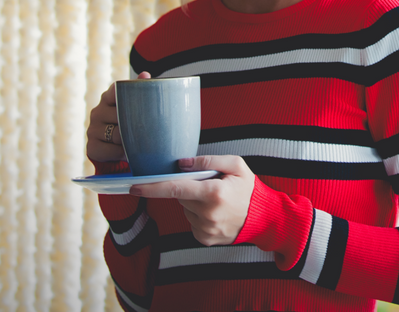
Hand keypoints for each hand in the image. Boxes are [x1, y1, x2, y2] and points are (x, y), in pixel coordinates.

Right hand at [86, 71, 150, 162]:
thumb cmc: (131, 125)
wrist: (119, 152)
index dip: (130, 98)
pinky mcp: (91, 147)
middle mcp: (97, 111)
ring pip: (117, 135)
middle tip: (149, 130)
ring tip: (141, 144)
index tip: (142, 105)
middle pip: (120, 116)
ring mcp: (92, 129)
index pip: (117, 91)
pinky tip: (128, 154)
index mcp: (108, 97)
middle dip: (135, 125)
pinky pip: (110, 151)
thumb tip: (145, 75)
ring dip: (130, 142)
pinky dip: (122, 154)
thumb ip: (140, 90)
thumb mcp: (136, 107)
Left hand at [130, 155, 254, 245]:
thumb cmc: (249, 188)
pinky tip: (215, 212)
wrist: (264, 218)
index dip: (152, 187)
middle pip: (180, 197)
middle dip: (188, 189)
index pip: (175, 189)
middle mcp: (207, 213)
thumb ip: (208, 160)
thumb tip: (181, 164)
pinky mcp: (204, 239)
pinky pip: (190, 222)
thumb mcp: (236, 165)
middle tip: (209, 185)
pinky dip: (198, 215)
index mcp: (214, 193)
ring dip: (193, 202)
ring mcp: (205, 229)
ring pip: (185, 209)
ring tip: (216, 201)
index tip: (134, 186)